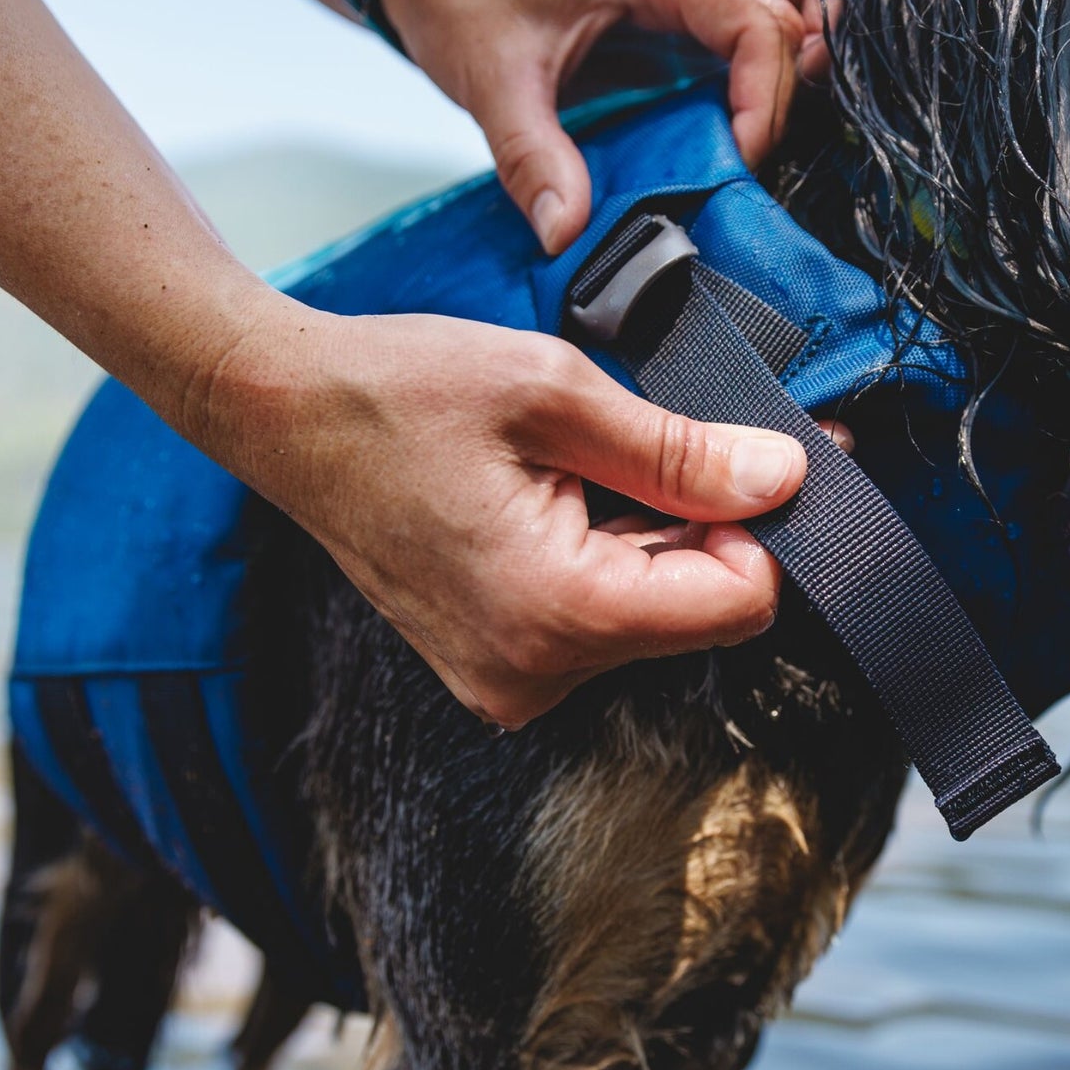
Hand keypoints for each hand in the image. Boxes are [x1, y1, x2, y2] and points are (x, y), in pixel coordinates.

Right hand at [200, 301, 808, 726]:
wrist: (285, 416)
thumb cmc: (397, 392)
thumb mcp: (554, 393)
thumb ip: (681, 450)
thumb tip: (783, 478)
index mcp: (559, 612)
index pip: (740, 603)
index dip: (768, 527)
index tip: (769, 457)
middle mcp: (538, 672)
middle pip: (701, 612)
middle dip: (717, 525)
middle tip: (697, 435)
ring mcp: (513, 677)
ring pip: (654, 612)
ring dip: (662, 535)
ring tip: (601, 458)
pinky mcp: (500, 661)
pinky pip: (602, 616)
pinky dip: (617, 554)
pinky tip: (576, 493)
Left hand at [379, 0, 851, 253]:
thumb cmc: (467, 2)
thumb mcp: (490, 81)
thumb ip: (531, 157)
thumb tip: (568, 235)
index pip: (757, 22)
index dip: (764, 101)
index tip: (741, 164)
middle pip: (794, 22)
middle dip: (797, 99)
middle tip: (764, 170)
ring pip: (794, 25)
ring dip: (798, 89)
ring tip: (768, 162)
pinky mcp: (695, 21)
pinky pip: (761, 49)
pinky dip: (770, 95)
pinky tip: (748, 149)